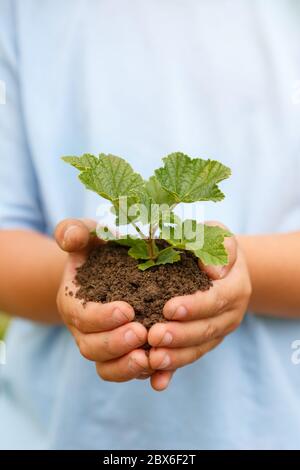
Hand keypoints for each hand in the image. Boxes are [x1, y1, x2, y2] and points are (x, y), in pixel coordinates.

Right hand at [55, 219, 151, 382]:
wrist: (111, 266)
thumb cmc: (100, 247)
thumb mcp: (88, 234)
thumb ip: (75, 231)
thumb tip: (69, 238)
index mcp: (74, 302)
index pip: (80, 316)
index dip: (101, 317)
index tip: (127, 310)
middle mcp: (85, 329)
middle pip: (91, 348)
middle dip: (115, 344)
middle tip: (142, 334)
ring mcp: (104, 344)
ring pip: (108, 367)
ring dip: (127, 367)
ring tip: (151, 359)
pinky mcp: (124, 354)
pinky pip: (128, 372)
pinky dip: (144, 375)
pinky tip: (163, 373)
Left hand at [148, 222, 251, 389]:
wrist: (220, 267)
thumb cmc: (212, 247)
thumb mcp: (218, 236)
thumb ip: (218, 247)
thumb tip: (212, 270)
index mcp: (235, 288)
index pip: (217, 299)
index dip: (195, 306)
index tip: (169, 309)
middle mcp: (230, 315)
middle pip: (207, 329)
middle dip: (181, 336)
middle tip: (154, 337)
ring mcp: (217, 332)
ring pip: (198, 349)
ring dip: (176, 357)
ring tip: (152, 360)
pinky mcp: (202, 343)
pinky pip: (189, 359)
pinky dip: (173, 372)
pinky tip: (156, 381)